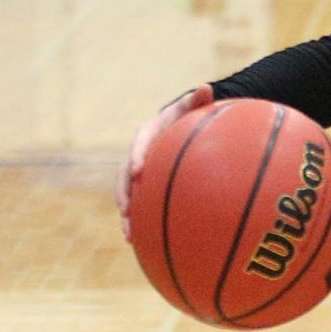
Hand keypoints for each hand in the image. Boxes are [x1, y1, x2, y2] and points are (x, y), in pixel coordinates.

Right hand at [119, 83, 211, 237]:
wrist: (184, 129)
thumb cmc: (191, 119)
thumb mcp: (194, 108)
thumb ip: (198, 100)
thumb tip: (207, 86)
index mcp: (150, 134)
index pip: (140, 142)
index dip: (137, 155)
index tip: (138, 169)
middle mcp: (140, 155)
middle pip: (125, 175)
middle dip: (124, 193)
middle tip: (125, 210)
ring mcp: (142, 174)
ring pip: (129, 195)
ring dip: (128, 215)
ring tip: (129, 234)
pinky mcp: (148, 188)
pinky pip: (142, 206)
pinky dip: (141, 224)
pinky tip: (144, 245)